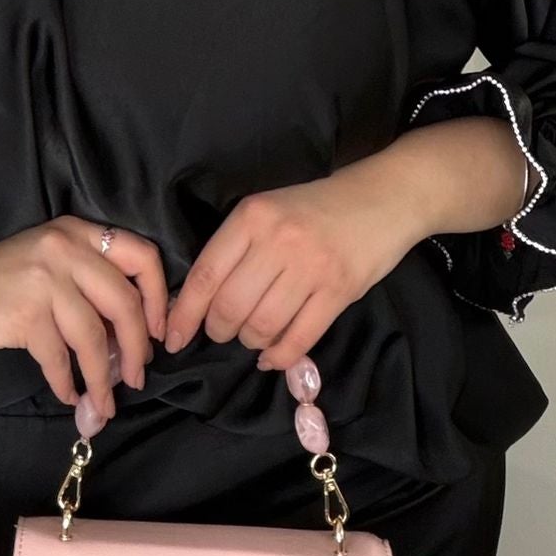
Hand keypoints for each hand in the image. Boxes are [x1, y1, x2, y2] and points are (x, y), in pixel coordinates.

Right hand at [0, 215, 168, 422]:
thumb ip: (90, 291)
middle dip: (137, 349)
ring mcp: (44, 279)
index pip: (143, 256)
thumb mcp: (49, 268)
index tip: (158, 334)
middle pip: (124, 303)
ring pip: (94, 337)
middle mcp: (65, 247)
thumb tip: (133, 346)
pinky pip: (61, 357)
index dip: (159, 298)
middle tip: (136, 377)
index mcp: (77, 233)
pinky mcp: (24, 313)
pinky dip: (68, 382)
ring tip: (102, 403)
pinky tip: (68, 394)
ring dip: (103, 379)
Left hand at [161, 173, 420, 375]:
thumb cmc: (316, 207)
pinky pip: (299, 338)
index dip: (184, 313)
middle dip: (219, 330)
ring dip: (250, 341)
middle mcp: (278, 240)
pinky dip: (279, 356)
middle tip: (223, 332)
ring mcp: (311, 266)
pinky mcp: (340, 290)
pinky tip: (272, 356)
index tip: (173, 338)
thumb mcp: (269, 211)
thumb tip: (196, 301)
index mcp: (252, 216)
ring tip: (253, 337)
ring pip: (262, 325)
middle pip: (231, 305)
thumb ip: (236, 248)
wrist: (382, 199)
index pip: (206, 274)